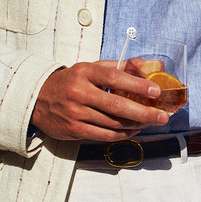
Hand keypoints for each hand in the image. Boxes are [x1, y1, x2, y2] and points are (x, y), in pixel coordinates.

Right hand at [32, 60, 170, 141]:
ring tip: (150, 122)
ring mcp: (75, 113)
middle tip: (162, 116)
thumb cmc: (72, 81)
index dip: (137, 85)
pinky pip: (104, 136)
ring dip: (135, 125)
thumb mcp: (92, 67)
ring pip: (112, 123)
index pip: (114, 77)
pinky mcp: (74, 130)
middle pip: (116, 105)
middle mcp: (78, 92)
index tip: (156, 91)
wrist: (38, 98)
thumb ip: (123, 66)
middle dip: (144, 112)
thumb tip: (154, 65)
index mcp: (84, 72)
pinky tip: (132, 131)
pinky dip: (122, 135)